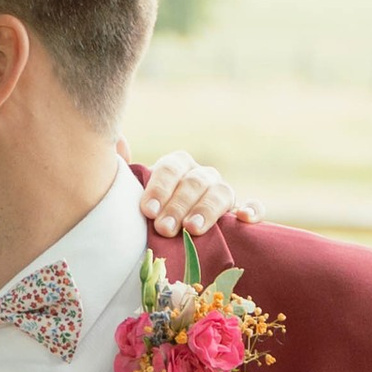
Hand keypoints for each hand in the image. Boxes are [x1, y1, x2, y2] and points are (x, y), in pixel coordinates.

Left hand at [126, 143, 256, 240]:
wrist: (172, 229)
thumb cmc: (152, 211)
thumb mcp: (136, 192)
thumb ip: (127, 172)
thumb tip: (119, 141)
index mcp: (177, 165)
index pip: (170, 169)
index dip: (159, 189)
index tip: (147, 212)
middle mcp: (201, 174)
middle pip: (193, 183)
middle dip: (178, 206)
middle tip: (165, 228)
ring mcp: (221, 191)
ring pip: (220, 193)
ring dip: (206, 210)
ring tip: (192, 229)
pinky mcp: (238, 210)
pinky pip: (252, 205)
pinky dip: (251, 209)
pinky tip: (243, 218)